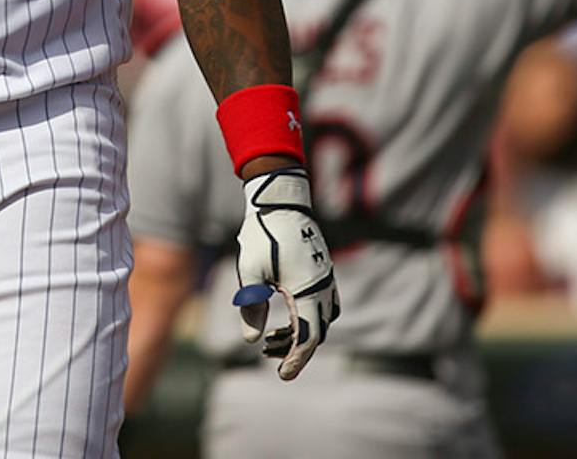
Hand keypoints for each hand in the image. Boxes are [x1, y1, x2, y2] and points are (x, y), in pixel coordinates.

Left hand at [233, 167, 337, 379]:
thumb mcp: (250, 272)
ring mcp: (326, 278)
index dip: (296, 360)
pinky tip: (286, 317)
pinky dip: (307, 316)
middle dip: (295, 349)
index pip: (308, 338)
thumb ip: (251, 306)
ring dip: (300, 333)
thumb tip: (252, 339)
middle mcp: (323, 287)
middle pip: (317, 332)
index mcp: (308, 290)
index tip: (283, 376)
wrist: (280, 200)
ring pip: (321, 318)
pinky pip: (322, 303)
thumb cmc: (262, 234)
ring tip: (270, 338)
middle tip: (268, 354)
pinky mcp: (322, 270)